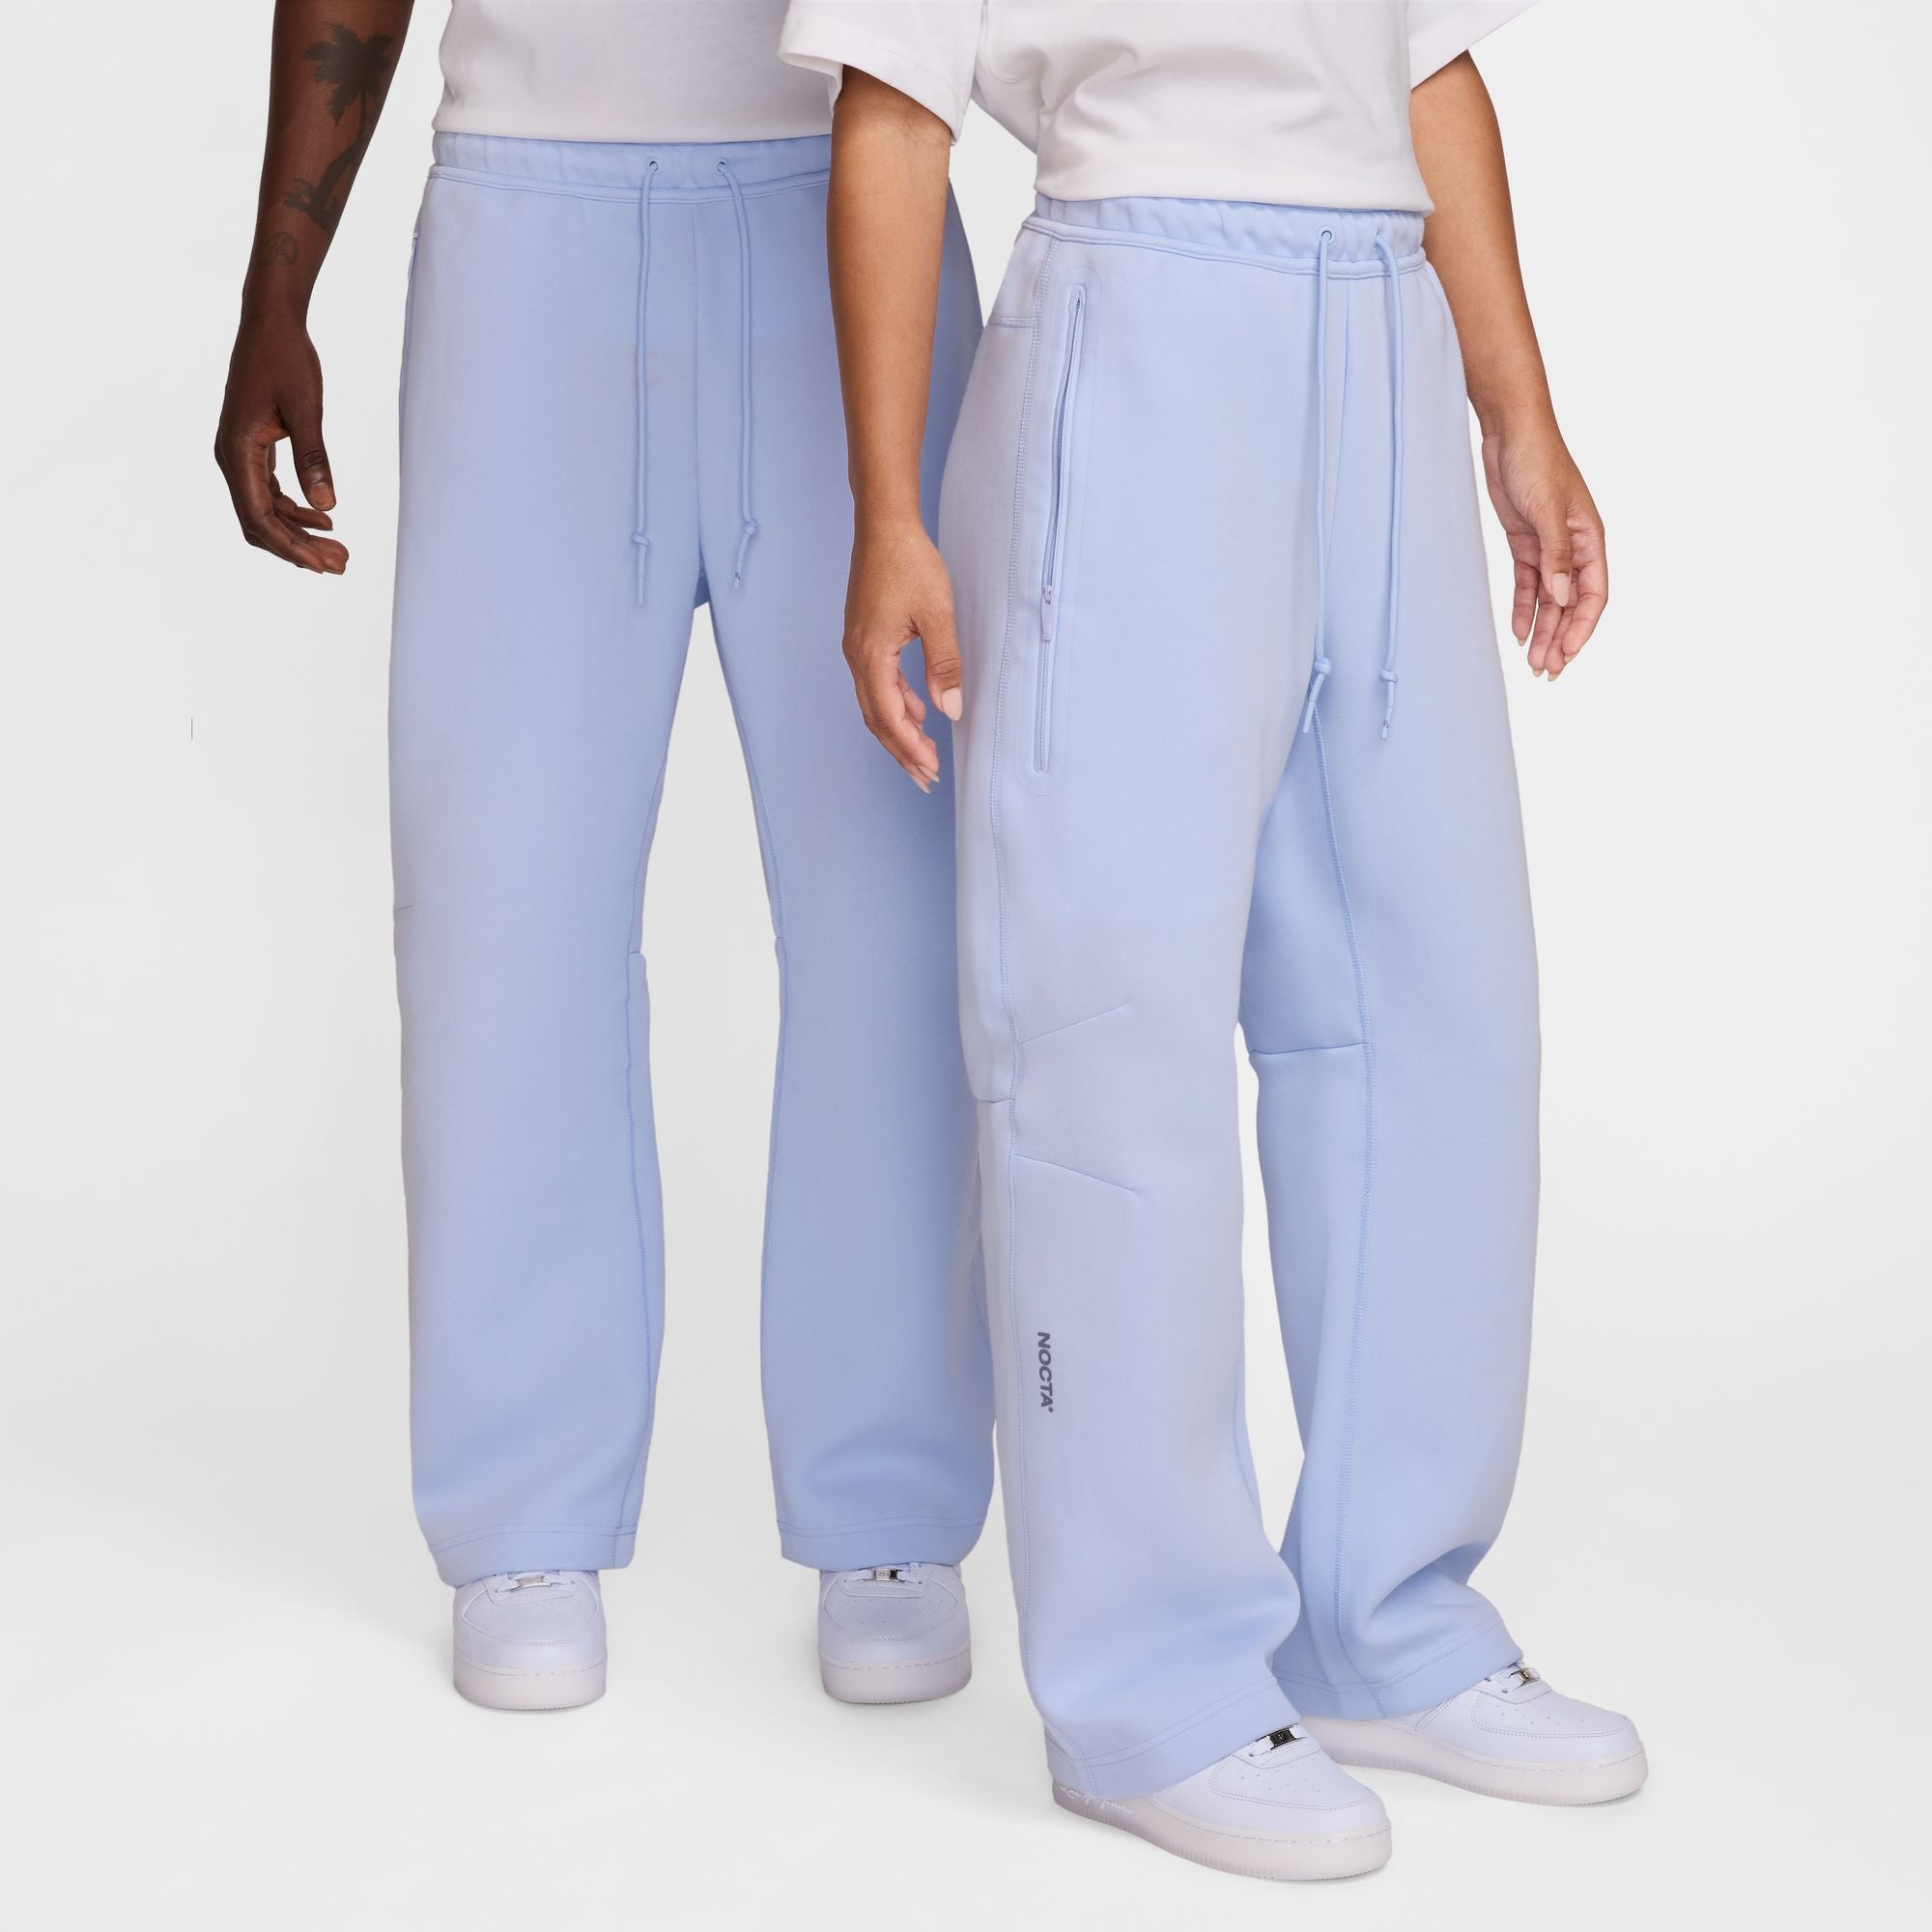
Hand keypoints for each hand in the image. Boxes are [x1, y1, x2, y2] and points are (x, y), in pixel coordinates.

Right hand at [214, 310, 347, 573]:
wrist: (270, 322)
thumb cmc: (286, 359)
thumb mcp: (305, 410)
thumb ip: (314, 458)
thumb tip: (327, 506)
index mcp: (237, 451)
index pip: (259, 518)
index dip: (291, 547)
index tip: (324, 565)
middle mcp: (230, 457)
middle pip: (260, 522)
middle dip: (298, 547)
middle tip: (341, 564)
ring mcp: (239, 453)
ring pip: (265, 510)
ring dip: (300, 532)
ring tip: (340, 548)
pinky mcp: (252, 447)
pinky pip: (268, 491)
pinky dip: (295, 509)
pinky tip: (325, 518)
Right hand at [842, 514, 961, 789]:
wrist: (883, 525)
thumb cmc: (909, 563)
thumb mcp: (937, 616)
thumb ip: (945, 666)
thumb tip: (951, 710)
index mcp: (870, 655)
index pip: (888, 717)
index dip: (909, 748)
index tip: (931, 770)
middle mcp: (856, 656)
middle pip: (876, 718)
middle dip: (901, 750)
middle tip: (925, 777)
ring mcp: (857, 646)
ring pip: (875, 702)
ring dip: (898, 730)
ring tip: (923, 752)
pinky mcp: (864, 636)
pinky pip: (876, 682)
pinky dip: (896, 702)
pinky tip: (918, 710)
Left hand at [1480, 419, 1605, 679]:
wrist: (1510, 432)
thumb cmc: (1536, 461)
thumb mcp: (1546, 510)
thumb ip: (1555, 555)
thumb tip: (1563, 596)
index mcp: (1590, 539)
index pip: (1594, 595)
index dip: (1581, 628)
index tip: (1566, 654)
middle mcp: (1574, 547)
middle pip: (1572, 604)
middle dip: (1561, 638)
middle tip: (1546, 670)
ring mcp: (1549, 547)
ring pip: (1550, 600)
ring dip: (1543, 630)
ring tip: (1532, 662)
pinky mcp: (1526, 543)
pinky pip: (1528, 585)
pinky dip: (1525, 609)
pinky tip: (1519, 633)